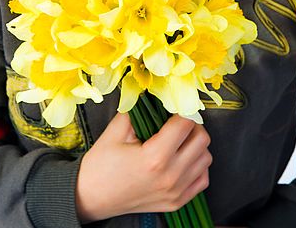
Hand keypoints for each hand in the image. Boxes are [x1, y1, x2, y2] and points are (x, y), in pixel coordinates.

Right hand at [75, 112, 212, 221]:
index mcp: (155, 157)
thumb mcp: (116, 130)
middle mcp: (169, 176)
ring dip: (196, 145)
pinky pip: (202, 178)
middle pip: (202, 140)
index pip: (185, 124)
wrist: (89, 197)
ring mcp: (175, 192)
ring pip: (205, 158)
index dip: (181, 110)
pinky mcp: (176, 202)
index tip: (174, 107)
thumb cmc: (101, 165)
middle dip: (192, 125)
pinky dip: (197, 166)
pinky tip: (182, 159)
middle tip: (177, 122)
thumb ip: (138, 108)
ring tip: (178, 141)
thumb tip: (156, 94)